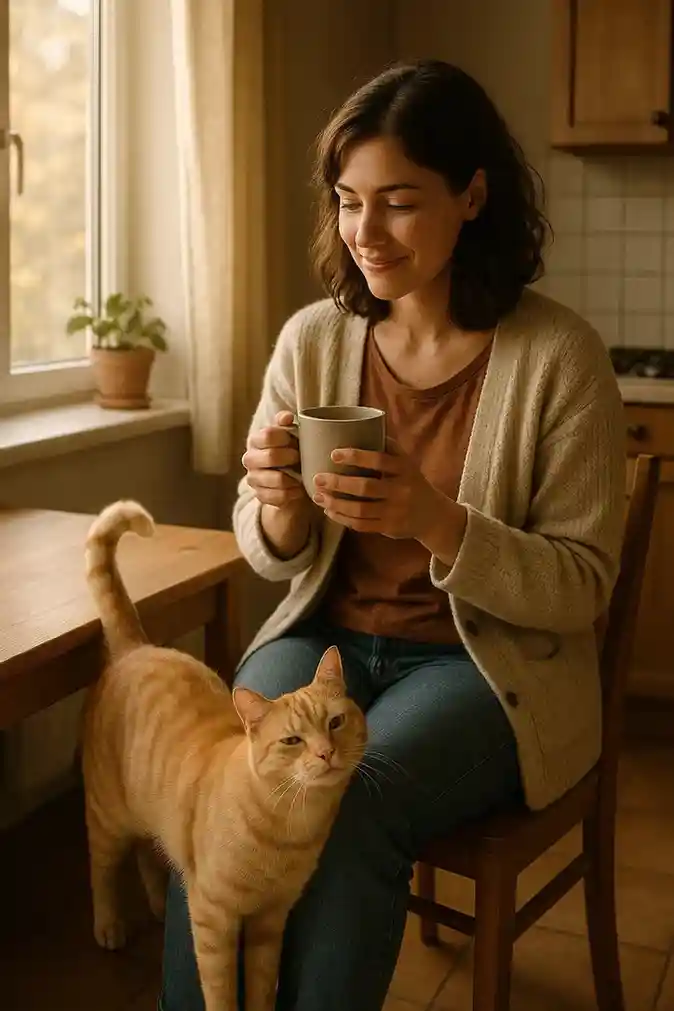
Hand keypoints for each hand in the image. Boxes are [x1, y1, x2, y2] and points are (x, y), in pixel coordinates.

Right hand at [242, 411, 308, 513]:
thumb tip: (288, 417)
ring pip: (277, 479)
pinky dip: (293, 493)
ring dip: (295, 478)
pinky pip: (279, 496)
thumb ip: (285, 422)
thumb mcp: (287, 433)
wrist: (285, 477)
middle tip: (301, 458)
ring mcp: (253, 479)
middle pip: (271, 457)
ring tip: (303, 475)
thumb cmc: (288, 449)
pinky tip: (299, 489)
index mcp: (255, 440)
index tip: (296, 441)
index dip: (285, 437)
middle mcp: (249, 459)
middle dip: (292, 457)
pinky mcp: (260, 496)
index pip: (268, 435)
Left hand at [312, 439, 446, 541]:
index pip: (379, 460)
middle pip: (366, 487)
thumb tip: (362, 424)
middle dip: (338, 483)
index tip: (334, 454)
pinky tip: (330, 510)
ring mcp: (395, 511)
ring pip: (360, 509)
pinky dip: (343, 518)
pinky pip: (362, 525)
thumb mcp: (407, 463)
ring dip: (336, 503)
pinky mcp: (388, 528)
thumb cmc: (412, 482)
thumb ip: (388, 447)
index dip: (356, 456)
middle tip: (318, 478)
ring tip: (318, 496)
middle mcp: (401, 490)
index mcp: (405, 469)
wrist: (434, 516)